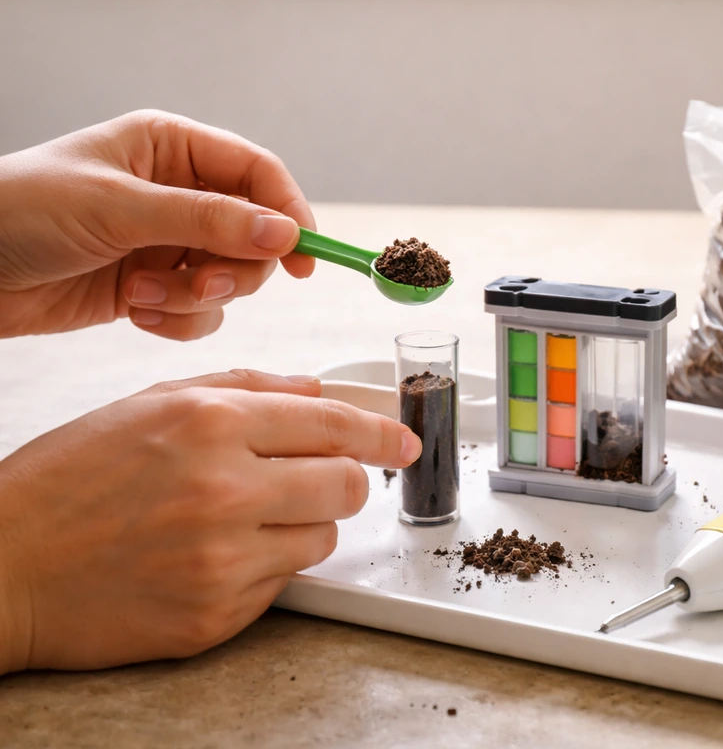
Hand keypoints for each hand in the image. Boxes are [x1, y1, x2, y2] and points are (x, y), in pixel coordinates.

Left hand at [0, 109, 316, 339]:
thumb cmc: (22, 211)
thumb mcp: (119, 207)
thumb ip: (207, 219)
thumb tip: (283, 233)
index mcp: (172, 149)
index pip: (258, 174)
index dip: (288, 213)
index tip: (302, 256)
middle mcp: (178, 194)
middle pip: (254, 234)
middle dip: (232, 267)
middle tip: (201, 283)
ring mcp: (168, 242)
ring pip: (229, 278)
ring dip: (196, 296)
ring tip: (147, 295)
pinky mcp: (155, 286)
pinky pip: (201, 311)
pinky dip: (178, 319)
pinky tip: (137, 310)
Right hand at [0, 369, 421, 673]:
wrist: (3, 567)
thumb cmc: (67, 481)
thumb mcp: (147, 404)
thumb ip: (242, 388)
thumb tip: (313, 389)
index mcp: (208, 423)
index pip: (333, 424)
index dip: (380, 433)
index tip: (402, 442)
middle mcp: (223, 489)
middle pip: (347, 485)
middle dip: (345, 480)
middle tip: (318, 481)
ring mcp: (222, 559)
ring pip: (323, 539)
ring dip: (302, 525)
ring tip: (242, 518)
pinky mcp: (216, 616)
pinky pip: (282, 586)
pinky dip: (264, 566)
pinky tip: (212, 555)